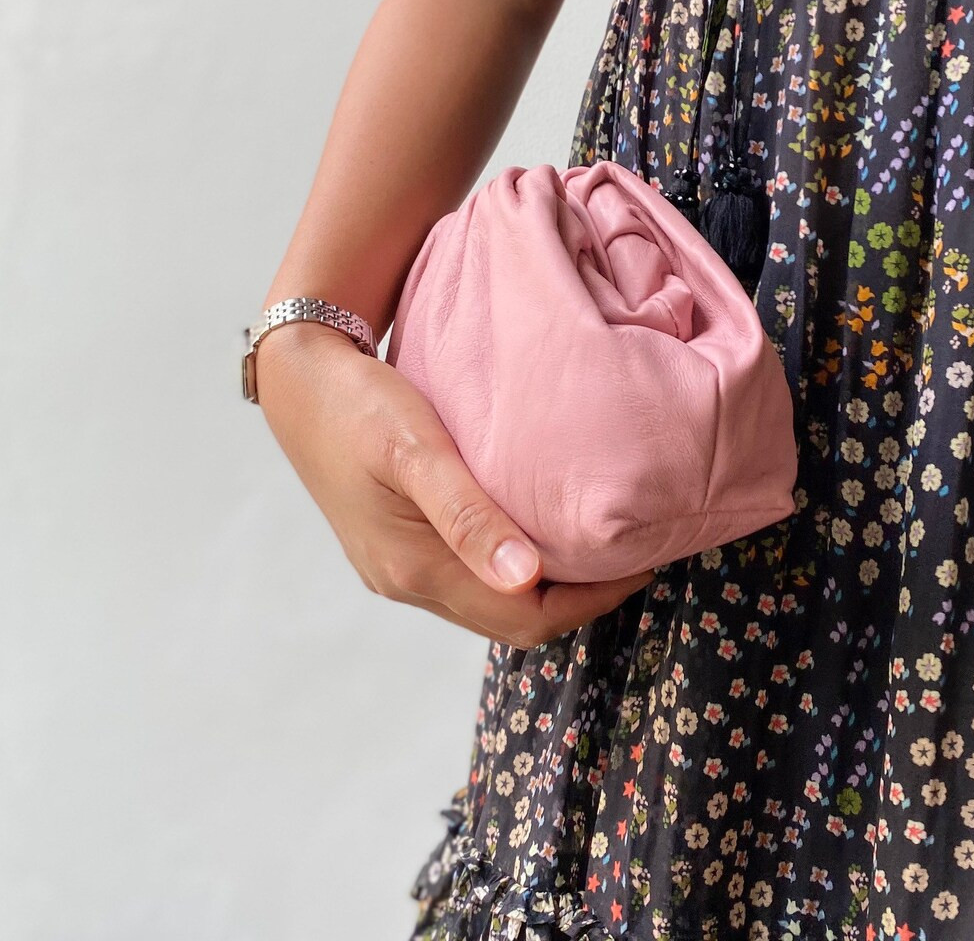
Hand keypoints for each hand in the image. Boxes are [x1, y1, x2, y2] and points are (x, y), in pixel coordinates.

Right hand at [254, 323, 656, 647]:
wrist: (299, 384)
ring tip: (595, 546)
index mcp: (414, 568)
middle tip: (631, 557)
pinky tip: (537, 532)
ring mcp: (396, 569)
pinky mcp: (395, 548)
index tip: (642, 565)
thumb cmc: (359, 406)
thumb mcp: (416, 451)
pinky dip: (513, 568)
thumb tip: (525, 576)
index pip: (524, 618)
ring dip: (547, 587)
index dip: (592, 602)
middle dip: (578, 600)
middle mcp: (406, 582)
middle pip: (511, 621)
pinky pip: (468, 579)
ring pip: (490, 603)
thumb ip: (467, 515)